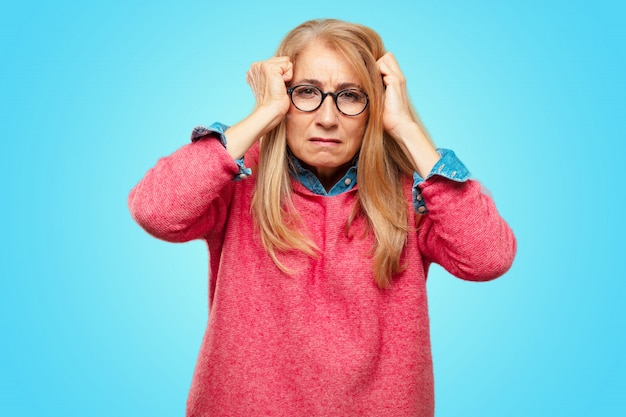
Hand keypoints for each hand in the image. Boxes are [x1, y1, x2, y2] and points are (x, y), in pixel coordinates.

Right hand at [246, 56, 292, 123]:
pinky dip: (288, 76)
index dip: (280, 75)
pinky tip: (280, 85)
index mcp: (254, 70)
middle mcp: (255, 66)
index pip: (276, 63)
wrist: (271, 110)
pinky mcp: (269, 68)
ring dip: (286, 75)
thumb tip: (281, 72)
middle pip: (281, 60)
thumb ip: (272, 74)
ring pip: (285, 61)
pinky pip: (288, 65)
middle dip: (283, 74)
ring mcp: (261, 66)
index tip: (274, 87)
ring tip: (278, 86)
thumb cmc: (273, 102)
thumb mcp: (270, 85)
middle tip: (277, 87)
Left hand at [377, 52, 439, 176]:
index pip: (386, 61)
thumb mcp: (379, 100)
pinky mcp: (395, 81)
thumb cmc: (388, 117)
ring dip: (375, 68)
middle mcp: (398, 77)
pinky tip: (371, 85)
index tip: (369, 76)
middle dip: (376, 64)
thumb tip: (360, 86)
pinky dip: (375, 72)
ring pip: (384, 59)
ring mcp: (397, 78)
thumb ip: (375, 90)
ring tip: (370, 83)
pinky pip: (382, 67)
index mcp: (395, 80)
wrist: (398, 125)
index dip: (377, 65)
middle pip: (387, 57)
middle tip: (370, 78)